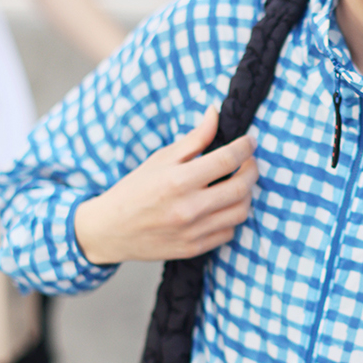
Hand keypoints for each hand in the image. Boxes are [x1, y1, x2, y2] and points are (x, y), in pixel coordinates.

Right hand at [73, 106, 258, 264]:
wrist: (110, 230)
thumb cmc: (134, 190)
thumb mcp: (161, 159)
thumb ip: (194, 139)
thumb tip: (215, 114)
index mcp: (178, 180)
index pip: (227, 159)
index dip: (245, 147)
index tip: (250, 141)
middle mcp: (188, 208)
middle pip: (241, 187)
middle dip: (252, 170)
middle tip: (249, 162)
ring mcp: (193, 231)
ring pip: (240, 212)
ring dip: (246, 194)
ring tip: (237, 183)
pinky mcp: (194, 248)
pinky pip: (228, 232)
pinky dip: (231, 216)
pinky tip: (222, 206)